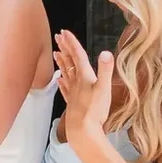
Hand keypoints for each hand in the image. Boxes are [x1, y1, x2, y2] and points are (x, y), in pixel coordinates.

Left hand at [53, 30, 113, 148]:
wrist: (83, 130)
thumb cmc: (95, 110)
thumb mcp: (104, 88)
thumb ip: (105, 70)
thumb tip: (106, 52)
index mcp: (85, 76)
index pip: (77, 55)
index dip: (71, 43)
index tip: (64, 32)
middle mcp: (77, 82)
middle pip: (69, 61)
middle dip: (64, 48)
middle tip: (58, 36)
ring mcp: (73, 92)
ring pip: (66, 73)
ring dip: (61, 62)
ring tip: (56, 53)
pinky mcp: (72, 103)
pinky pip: (65, 89)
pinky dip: (62, 82)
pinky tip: (59, 79)